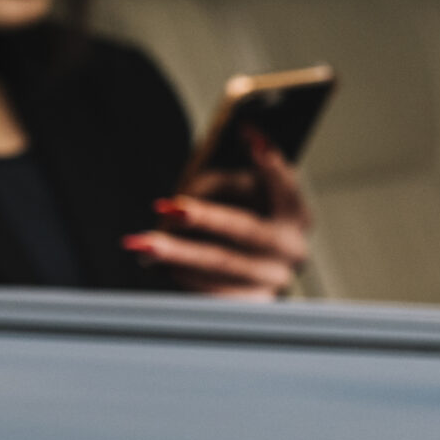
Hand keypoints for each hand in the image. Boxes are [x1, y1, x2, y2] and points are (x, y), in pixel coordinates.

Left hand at [124, 130, 314, 299]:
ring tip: (142, 243)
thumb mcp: (240, 197)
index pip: (286, 185)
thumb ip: (223, 185)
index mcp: (297, 216)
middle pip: (245, 229)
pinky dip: (184, 277)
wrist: (253, 273)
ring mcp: (273, 280)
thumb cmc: (240, 223)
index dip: (268, 161)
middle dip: (204, 218)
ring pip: (223, 264)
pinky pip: (214, 292)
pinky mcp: (251, 305)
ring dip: (179, 253)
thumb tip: (183, 199)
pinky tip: (158, 266)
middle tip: (169, 209)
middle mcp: (291, 249)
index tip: (247, 134)